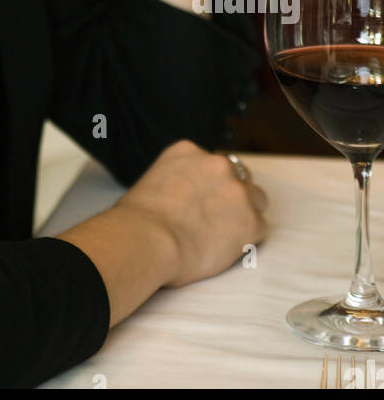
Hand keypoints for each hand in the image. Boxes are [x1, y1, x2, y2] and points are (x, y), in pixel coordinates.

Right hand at [118, 139, 268, 288]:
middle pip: (239, 175)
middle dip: (232, 194)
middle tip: (217, 217)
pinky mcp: (251, 221)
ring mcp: (237, 191)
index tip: (203, 200)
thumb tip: (178, 197)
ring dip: (245, 213)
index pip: (212, 162)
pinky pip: (260, 228)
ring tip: (225, 234)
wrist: (148, 239)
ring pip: (256, 199)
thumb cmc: (138, 220)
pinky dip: (248, 239)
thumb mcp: (153, 180)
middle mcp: (217, 164)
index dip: (210, 184)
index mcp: (188, 151)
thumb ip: (176, 180)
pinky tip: (228, 248)